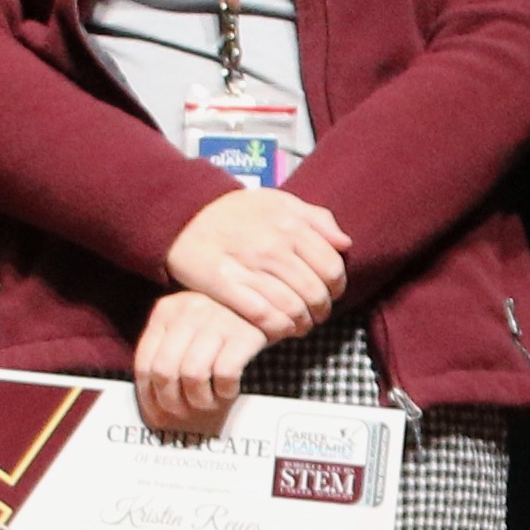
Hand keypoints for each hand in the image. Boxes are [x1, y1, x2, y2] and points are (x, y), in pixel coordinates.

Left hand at [133, 288, 265, 435]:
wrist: (269, 306)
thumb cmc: (224, 325)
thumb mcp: (188, 329)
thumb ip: (168, 355)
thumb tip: (154, 407)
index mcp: (166, 311)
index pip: (144, 363)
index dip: (148, 397)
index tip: (158, 416)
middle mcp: (188, 311)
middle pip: (165, 371)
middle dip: (172, 402)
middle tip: (184, 413)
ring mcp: (217, 320)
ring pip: (192, 375)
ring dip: (200, 400)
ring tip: (209, 403)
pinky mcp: (245, 333)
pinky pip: (225, 374)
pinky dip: (225, 391)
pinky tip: (228, 391)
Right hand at [167, 187, 350, 339]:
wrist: (185, 214)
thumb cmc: (236, 210)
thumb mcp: (279, 201)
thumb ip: (316, 218)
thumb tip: (345, 243)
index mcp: (290, 224)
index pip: (331, 266)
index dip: (337, 287)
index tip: (332, 293)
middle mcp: (272, 246)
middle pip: (314, 292)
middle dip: (322, 310)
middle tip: (317, 314)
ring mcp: (249, 267)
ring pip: (292, 308)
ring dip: (302, 323)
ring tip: (301, 325)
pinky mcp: (226, 286)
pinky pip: (264, 317)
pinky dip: (279, 328)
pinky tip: (281, 329)